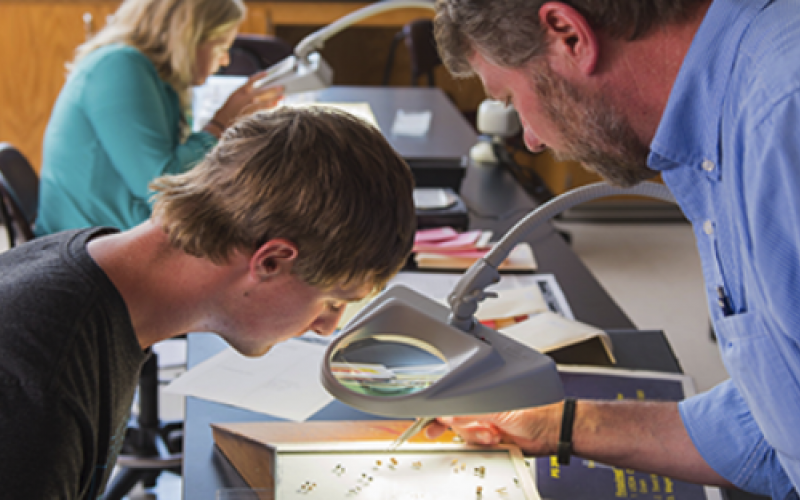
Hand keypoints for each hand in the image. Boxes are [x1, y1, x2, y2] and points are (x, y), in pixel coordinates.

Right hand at [212, 70, 284, 127]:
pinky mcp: (251, 112)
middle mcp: (245, 97)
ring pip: (264, 101)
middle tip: (281, 87)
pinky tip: (276, 104)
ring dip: (274, 98)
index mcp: (241, 90)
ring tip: (282, 96)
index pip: (251, 80)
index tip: (267, 73)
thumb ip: (248, 89)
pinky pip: (263, 108)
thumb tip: (262, 87)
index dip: (259, 76)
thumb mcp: (237, 94)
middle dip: (272, 89)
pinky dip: (270, 106)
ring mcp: (249, 105)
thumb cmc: (232, 104)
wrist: (225, 117)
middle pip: (261, 91)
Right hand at [425, 402, 561, 455]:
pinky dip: (483, 444)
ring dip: (476, 436)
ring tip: (492, 434)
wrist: (552, 432)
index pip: (453, 400)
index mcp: (482, 395)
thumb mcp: (498, 410)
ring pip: (466, 434)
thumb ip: (471, 412)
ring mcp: (487, 424)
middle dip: (462, 426)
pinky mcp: (493, 439)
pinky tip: (497, 440)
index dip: (437, 409)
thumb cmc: (534, 411)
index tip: (425, 417)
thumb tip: (449, 414)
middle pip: (456, 419)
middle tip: (456, 430)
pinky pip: (476, 445)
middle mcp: (483, 408)